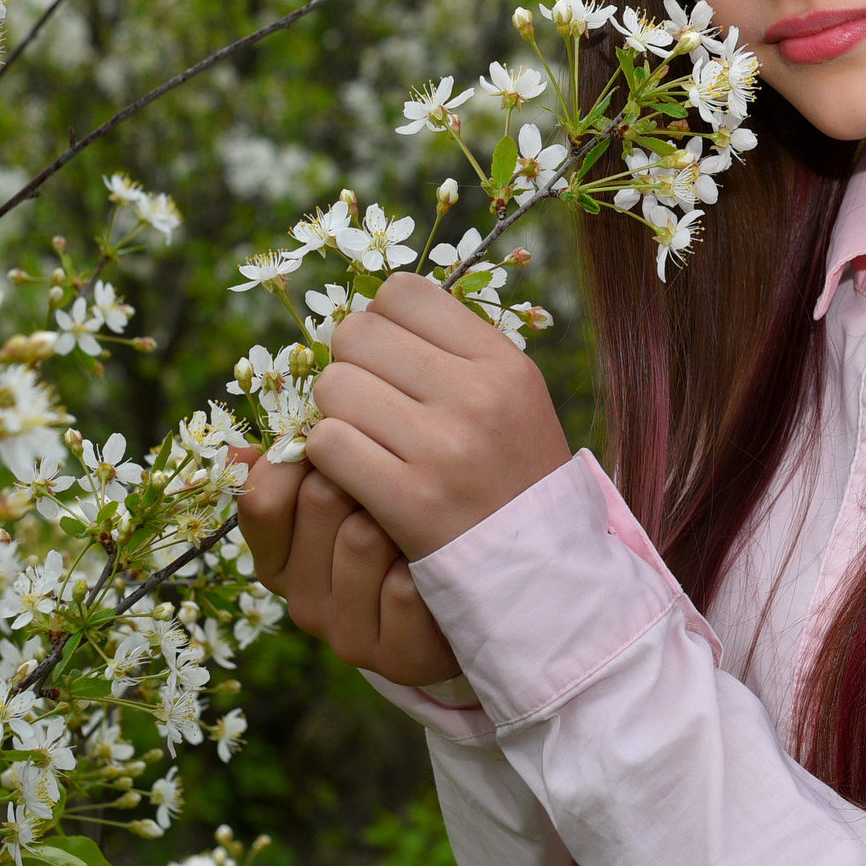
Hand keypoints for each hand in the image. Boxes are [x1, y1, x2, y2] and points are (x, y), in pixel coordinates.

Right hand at [236, 448, 461, 686]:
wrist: (464, 604)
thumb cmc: (400, 535)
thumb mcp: (344, 499)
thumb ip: (297, 469)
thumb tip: (239, 451)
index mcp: (278, 561)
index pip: (264, 498)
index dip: (307, 456)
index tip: (345, 445)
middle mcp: (302, 603)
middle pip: (319, 496)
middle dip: (363, 474)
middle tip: (396, 480)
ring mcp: (345, 636)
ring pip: (362, 537)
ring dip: (401, 516)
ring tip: (420, 521)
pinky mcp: (395, 658)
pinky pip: (403, 586)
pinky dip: (430, 562)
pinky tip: (440, 564)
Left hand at [306, 272, 573, 560]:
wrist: (538, 573)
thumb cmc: (512, 477)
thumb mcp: (513, 398)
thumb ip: (453, 351)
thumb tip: (373, 311)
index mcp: (502, 362)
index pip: (403, 293)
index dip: (380, 321)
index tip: (388, 358)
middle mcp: (477, 395)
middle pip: (357, 334)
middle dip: (349, 366)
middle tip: (368, 403)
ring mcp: (444, 448)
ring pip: (335, 387)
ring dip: (335, 415)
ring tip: (365, 440)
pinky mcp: (410, 500)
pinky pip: (327, 445)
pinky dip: (327, 458)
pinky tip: (355, 474)